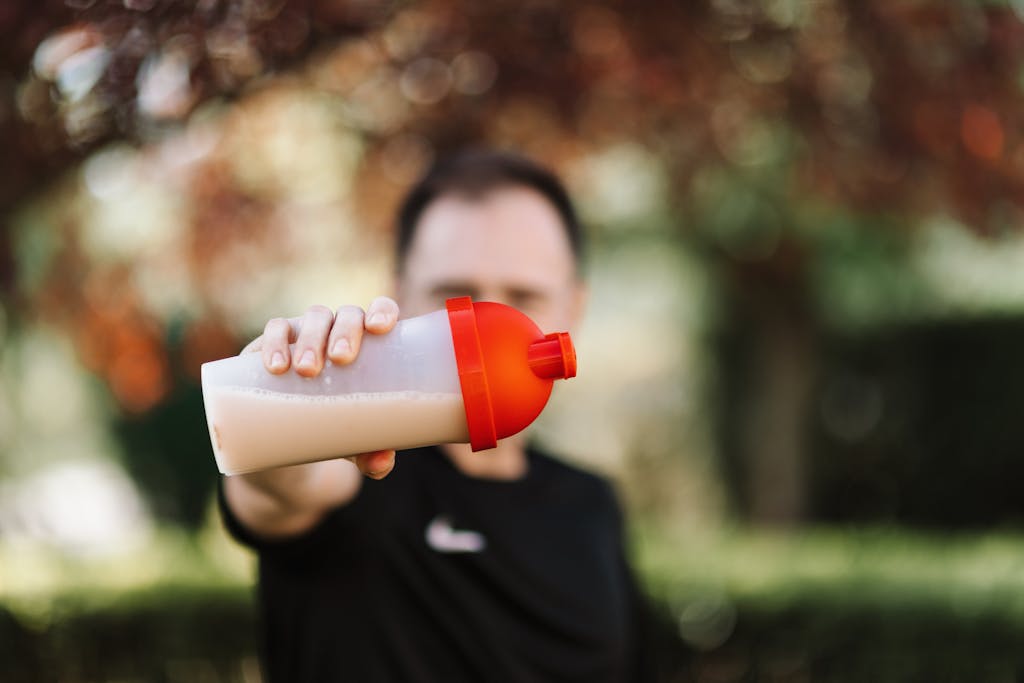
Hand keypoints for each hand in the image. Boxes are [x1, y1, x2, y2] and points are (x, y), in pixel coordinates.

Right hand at [241, 296, 401, 478]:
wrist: (286, 438)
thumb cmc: (335, 427)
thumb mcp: (354, 443)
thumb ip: (373, 453)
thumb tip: (382, 463)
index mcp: (369, 343)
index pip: (381, 311)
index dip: (383, 310)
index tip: (380, 328)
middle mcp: (339, 331)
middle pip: (347, 315)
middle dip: (345, 331)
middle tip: (340, 359)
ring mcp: (306, 334)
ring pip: (313, 318)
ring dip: (310, 338)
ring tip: (306, 369)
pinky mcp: (273, 344)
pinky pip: (275, 330)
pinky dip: (275, 342)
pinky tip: (276, 366)